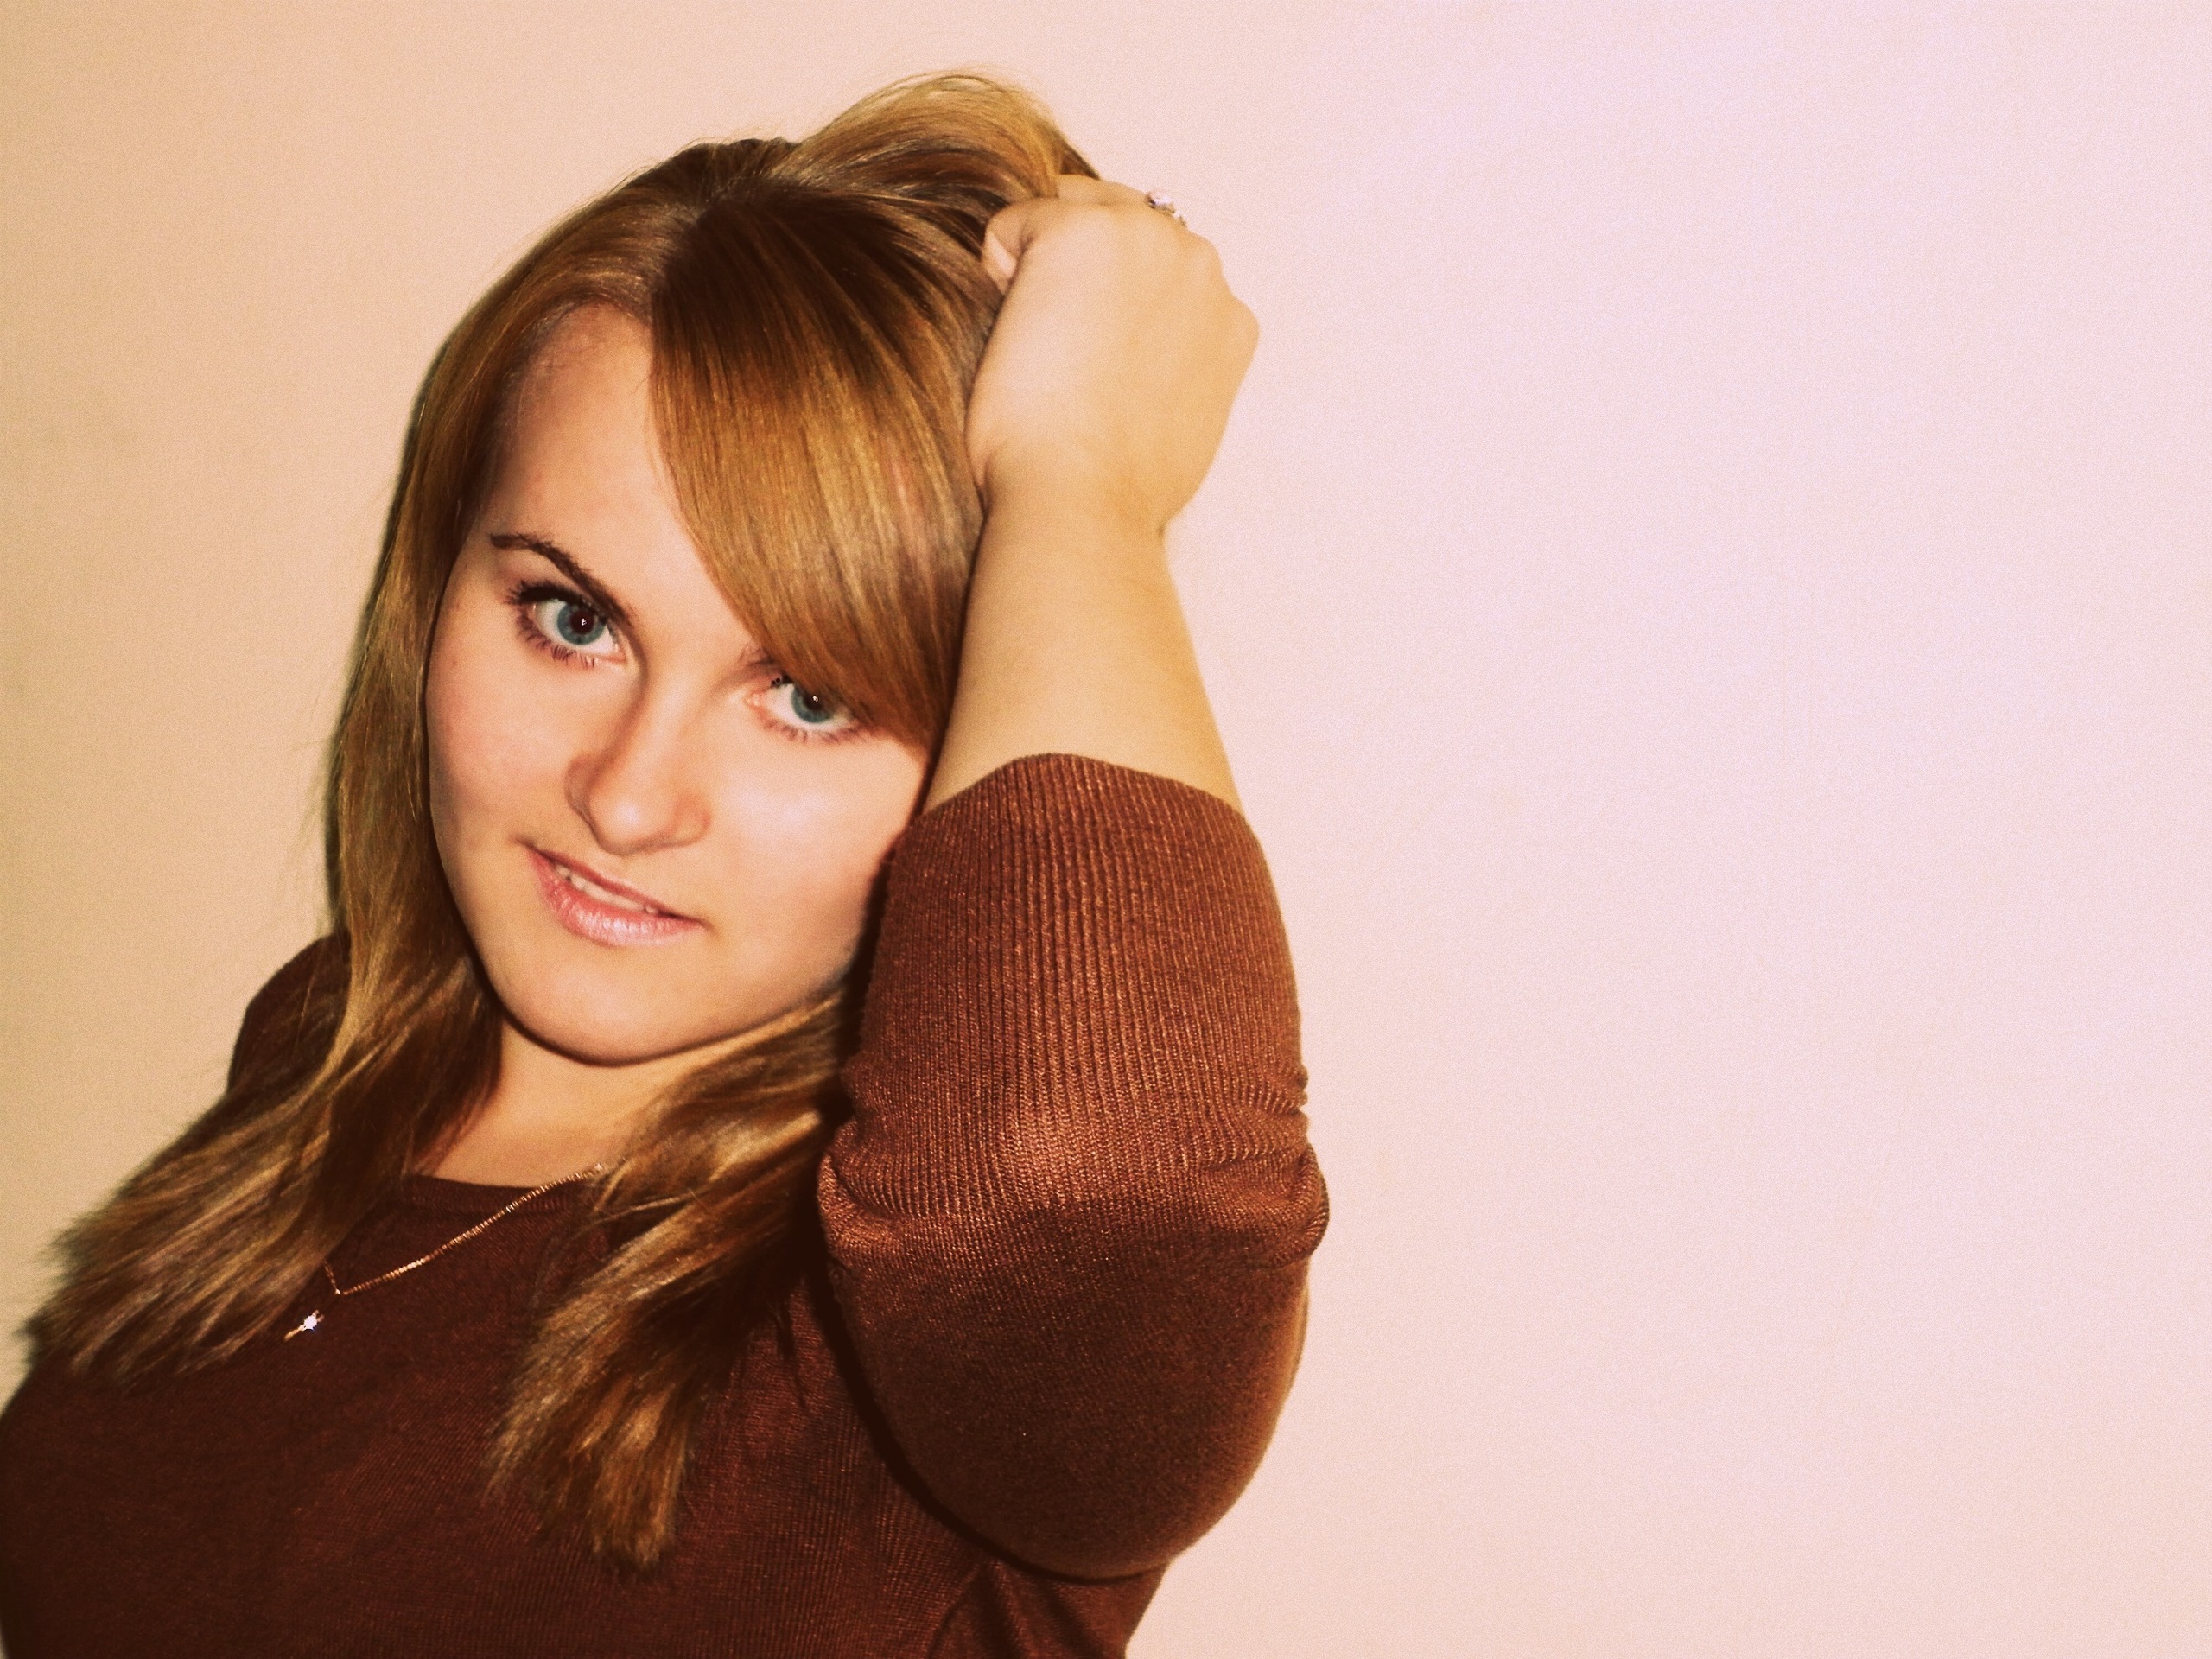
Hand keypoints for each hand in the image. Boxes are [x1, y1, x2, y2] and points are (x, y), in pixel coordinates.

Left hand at [966, 177, 1258, 532]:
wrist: (1083, 502)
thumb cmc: (1115, 488)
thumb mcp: (1176, 426)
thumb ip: (1173, 368)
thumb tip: (1130, 357)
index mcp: (1231, 317)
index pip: (1161, 267)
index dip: (1109, 301)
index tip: (1087, 359)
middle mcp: (1202, 263)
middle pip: (1121, 221)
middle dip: (1077, 268)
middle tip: (1055, 353)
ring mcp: (1148, 238)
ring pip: (1072, 212)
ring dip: (1041, 265)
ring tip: (1035, 347)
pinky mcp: (1083, 231)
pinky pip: (1014, 223)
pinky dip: (997, 270)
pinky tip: (1013, 336)